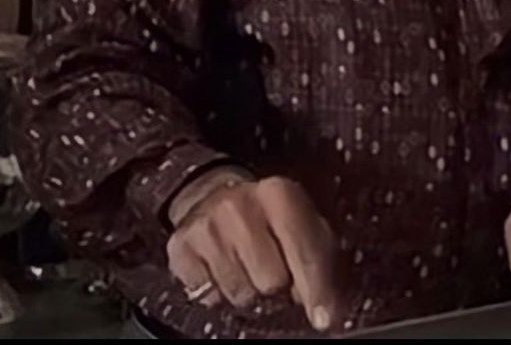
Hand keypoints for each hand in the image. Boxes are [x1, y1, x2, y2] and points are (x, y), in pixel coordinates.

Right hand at [166, 170, 341, 331]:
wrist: (215, 195)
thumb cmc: (267, 216)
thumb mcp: (301, 222)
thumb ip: (320, 258)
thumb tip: (329, 310)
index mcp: (279, 194)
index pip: (304, 253)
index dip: (317, 291)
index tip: (324, 317)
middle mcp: (241, 205)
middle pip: (271, 281)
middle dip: (277, 286)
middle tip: (274, 272)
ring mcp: (207, 225)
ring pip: (240, 293)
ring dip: (248, 291)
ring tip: (247, 268)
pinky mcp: (181, 246)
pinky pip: (208, 295)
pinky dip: (218, 291)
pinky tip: (223, 269)